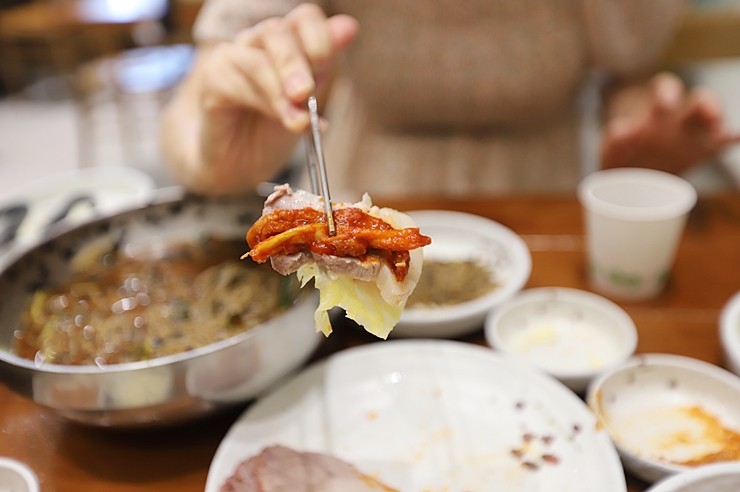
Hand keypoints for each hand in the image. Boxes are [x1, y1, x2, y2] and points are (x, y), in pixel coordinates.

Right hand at [161, 4, 358, 195]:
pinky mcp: (213, 81)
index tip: (325, 62)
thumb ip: (323, 68)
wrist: (239, 166)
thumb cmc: (272, 131)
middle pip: (277, 32)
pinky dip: (262, 103)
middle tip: (306, 92)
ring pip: (256, 59)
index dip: (319, 35)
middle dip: (296, 62)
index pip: (304, 19)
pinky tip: (279, 120)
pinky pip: (234, 82)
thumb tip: (348, 27)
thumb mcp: (308, 101)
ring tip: (298, 120)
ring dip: (280, 90)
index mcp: (288, 44)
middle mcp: (259, 44)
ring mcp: (233, 59)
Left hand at [600, 72, 739, 173]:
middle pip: (698, 99)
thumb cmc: (620, 155)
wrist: (625, 176)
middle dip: (706, 102)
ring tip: (719, 131)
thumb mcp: (613, 147)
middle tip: (708, 113)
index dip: (667, 92)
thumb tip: (622, 130)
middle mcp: (678, 117)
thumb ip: (616, 139)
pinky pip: (718, 145)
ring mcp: (691, 135)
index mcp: (655, 109)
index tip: (666, 105)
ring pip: (711, 119)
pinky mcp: (699, 153)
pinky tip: (735, 139)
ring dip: (717, 121)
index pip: (666, 87)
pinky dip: (728, 140)